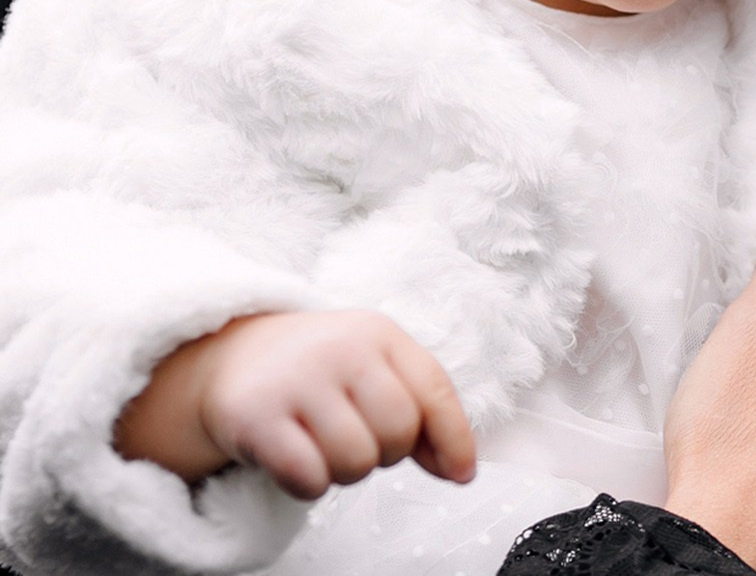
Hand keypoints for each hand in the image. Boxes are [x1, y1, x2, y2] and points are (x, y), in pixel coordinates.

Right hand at [113, 311, 475, 499]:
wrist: (230, 357)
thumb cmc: (320, 374)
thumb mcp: (373, 371)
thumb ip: (419, 413)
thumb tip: (461, 469)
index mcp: (379, 333)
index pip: (434, 390)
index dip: (454, 439)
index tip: (461, 474)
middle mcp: (341, 349)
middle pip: (398, 431)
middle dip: (386, 454)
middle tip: (357, 442)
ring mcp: (296, 379)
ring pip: (355, 460)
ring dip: (345, 472)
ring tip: (323, 449)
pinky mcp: (253, 416)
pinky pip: (307, 477)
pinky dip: (310, 486)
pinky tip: (297, 466)